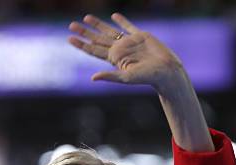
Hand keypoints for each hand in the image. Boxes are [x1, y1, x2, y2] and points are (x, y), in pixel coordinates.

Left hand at [68, 13, 183, 91]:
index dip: (82, 44)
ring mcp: (130, 42)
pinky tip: (114, 16)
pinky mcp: (141, 36)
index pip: (94, 50)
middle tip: (71, 25)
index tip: (69, 38)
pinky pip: (128, 26)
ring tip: (85, 18)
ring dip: (97, 24)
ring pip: (109, 31)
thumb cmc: (147, 77)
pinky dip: (121, 21)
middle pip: (98, 39)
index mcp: (115, 59)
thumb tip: (92, 78)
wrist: (165, 70)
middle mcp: (120, 50)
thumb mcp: (126, 78)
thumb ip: (110, 76)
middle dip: (85, 32)